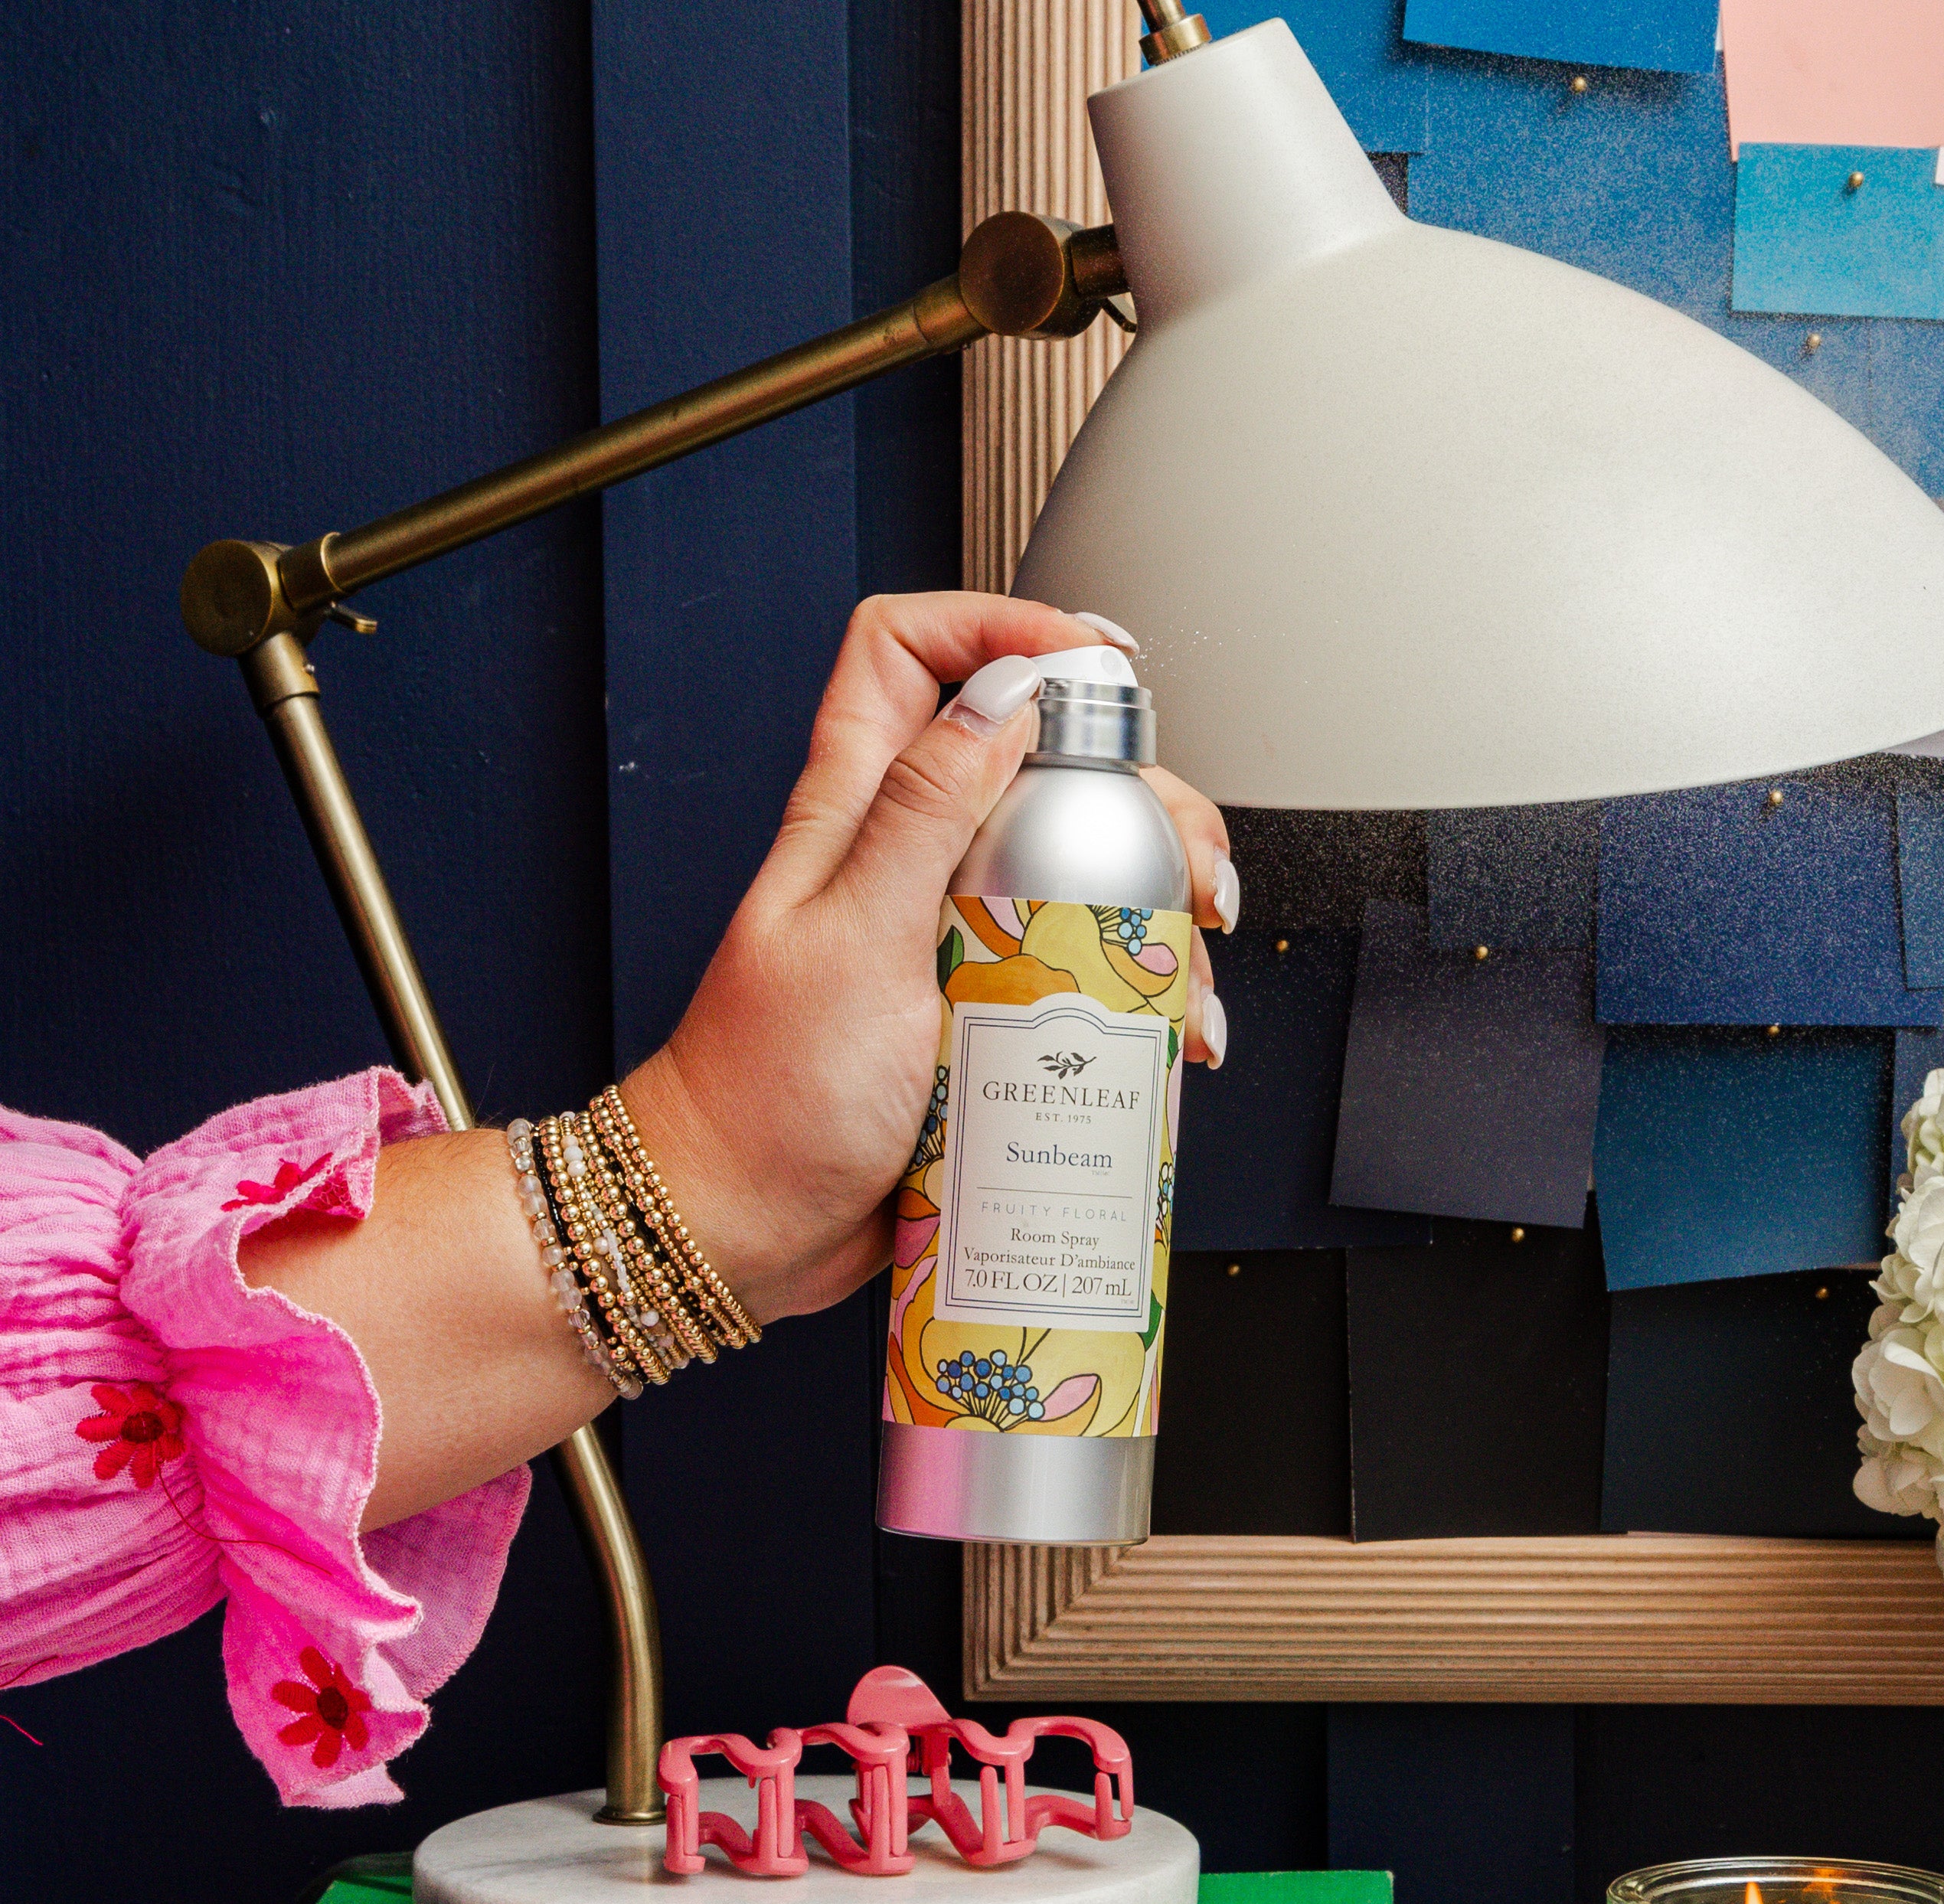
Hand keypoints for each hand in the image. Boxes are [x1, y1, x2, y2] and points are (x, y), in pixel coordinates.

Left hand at [620, 591, 1234, 1323]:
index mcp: (854, 809)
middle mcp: (907, 856)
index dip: (1002, 627)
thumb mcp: (852, 939)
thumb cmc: (765, 1095)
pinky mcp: (984, 1008)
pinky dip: (1138, 985)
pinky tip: (1170, 1024)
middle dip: (1130, 785)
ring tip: (1188, 951)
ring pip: (1076, 862)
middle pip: (1037, 759)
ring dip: (1153, 894)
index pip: (912, 650)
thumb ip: (921, 812)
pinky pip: (1078, 965)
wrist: (744, 1225)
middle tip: (1176, 851)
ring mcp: (951, 932)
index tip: (1094, 670)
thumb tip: (1002, 701)